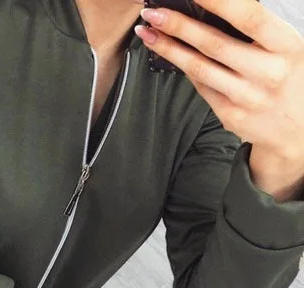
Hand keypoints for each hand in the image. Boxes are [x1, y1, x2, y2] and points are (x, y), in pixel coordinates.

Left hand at [135, 0, 303, 181]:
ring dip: (169, 48)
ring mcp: (246, 97)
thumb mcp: (284, 45)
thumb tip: (214, 6)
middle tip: (153, 12)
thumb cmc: (287, 74)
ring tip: (148, 33)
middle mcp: (267, 72)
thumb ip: (256, 28)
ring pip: (199, 68)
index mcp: (286, 45)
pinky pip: (201, 86)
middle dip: (178, 26)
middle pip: (213, 44)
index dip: (216, 1)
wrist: (297, 126)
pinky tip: (168, 53)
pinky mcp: (230, 114)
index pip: (248, 16)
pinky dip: (183, 67)